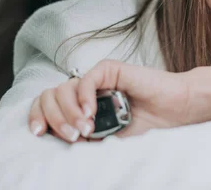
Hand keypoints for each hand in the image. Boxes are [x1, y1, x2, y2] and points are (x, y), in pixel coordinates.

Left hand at [28, 60, 192, 141]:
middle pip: (49, 96)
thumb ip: (84, 137)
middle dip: (55, 118)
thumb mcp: (107, 138)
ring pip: (64, 89)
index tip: (38, 134)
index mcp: (79, 106)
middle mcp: (84, 90)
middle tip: (72, 136)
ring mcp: (95, 79)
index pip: (46, 106)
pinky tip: (91, 114)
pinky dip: (83, 97)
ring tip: (86, 129)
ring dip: (70, 112)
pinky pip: (85, 80)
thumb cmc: (144, 126)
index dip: (37, 116)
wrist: (172, 112)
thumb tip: (57, 141)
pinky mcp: (109, 69)